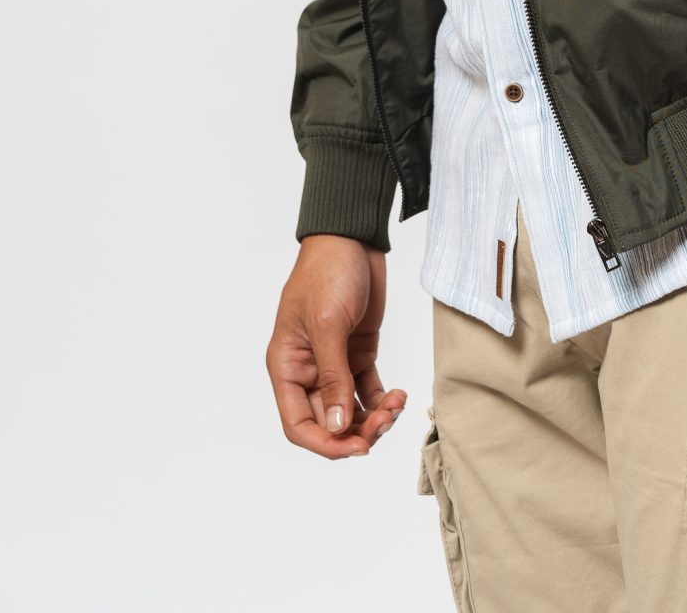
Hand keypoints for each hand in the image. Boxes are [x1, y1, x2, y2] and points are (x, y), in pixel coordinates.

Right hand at [266, 235, 408, 458]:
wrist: (352, 238)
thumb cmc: (328, 272)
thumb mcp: (328, 323)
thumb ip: (333, 376)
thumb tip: (337, 425)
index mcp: (287, 366)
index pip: (298, 424)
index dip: (325, 444)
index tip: (357, 447)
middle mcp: (308, 370)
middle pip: (329, 422)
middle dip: (357, 430)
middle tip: (385, 422)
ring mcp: (334, 363)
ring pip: (351, 411)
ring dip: (374, 418)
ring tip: (396, 406)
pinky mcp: (358, 353)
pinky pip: (368, 390)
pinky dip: (383, 400)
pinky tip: (399, 396)